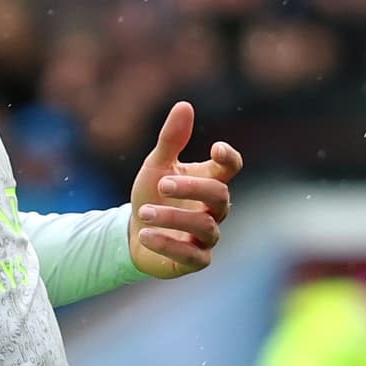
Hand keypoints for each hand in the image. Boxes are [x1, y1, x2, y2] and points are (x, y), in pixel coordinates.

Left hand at [128, 100, 240, 278]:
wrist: (134, 234)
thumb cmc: (152, 195)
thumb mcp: (156, 166)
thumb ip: (171, 139)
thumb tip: (184, 105)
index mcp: (209, 181)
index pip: (231, 169)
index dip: (229, 159)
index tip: (216, 149)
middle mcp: (214, 209)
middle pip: (219, 196)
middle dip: (191, 188)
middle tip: (161, 184)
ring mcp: (207, 237)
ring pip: (205, 226)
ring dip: (173, 217)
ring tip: (144, 212)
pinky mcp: (195, 261)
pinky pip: (192, 255)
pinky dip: (168, 244)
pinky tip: (145, 235)